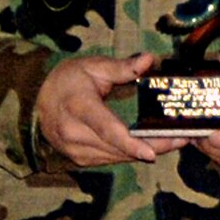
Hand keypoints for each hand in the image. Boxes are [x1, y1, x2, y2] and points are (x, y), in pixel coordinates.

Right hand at [36, 53, 175, 166]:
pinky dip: (129, 153)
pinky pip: (109, 159)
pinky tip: (150, 146)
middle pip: (117, 147)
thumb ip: (121, 67)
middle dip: (152, 146)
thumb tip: (148, 59)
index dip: (129, 142)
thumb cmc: (67, 79)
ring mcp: (74, 150)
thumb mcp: (93, 66)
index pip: (106, 129)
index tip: (151, 152)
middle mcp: (73, 134)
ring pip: (116, 157)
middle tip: (182, 139)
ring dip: (144, 152)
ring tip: (174, 142)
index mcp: (78, 107)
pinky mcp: (79, 159)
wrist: (37, 100)